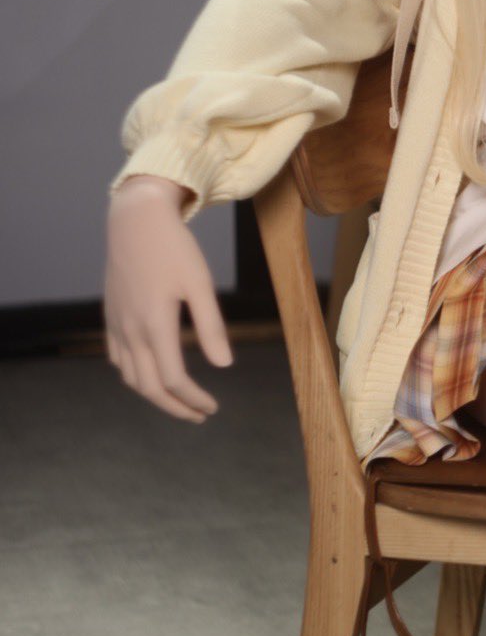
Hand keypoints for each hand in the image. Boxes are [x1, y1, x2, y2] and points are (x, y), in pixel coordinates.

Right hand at [104, 178, 233, 421]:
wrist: (135, 220)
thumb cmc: (174, 248)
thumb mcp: (200, 283)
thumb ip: (211, 326)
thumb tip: (224, 365)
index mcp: (155, 325)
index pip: (173, 379)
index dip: (194, 400)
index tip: (212, 408)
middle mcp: (131, 330)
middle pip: (149, 387)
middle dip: (175, 407)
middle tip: (199, 415)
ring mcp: (117, 324)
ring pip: (130, 377)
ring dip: (154, 395)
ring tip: (179, 400)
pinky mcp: (111, 316)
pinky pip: (118, 358)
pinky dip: (135, 375)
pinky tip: (151, 374)